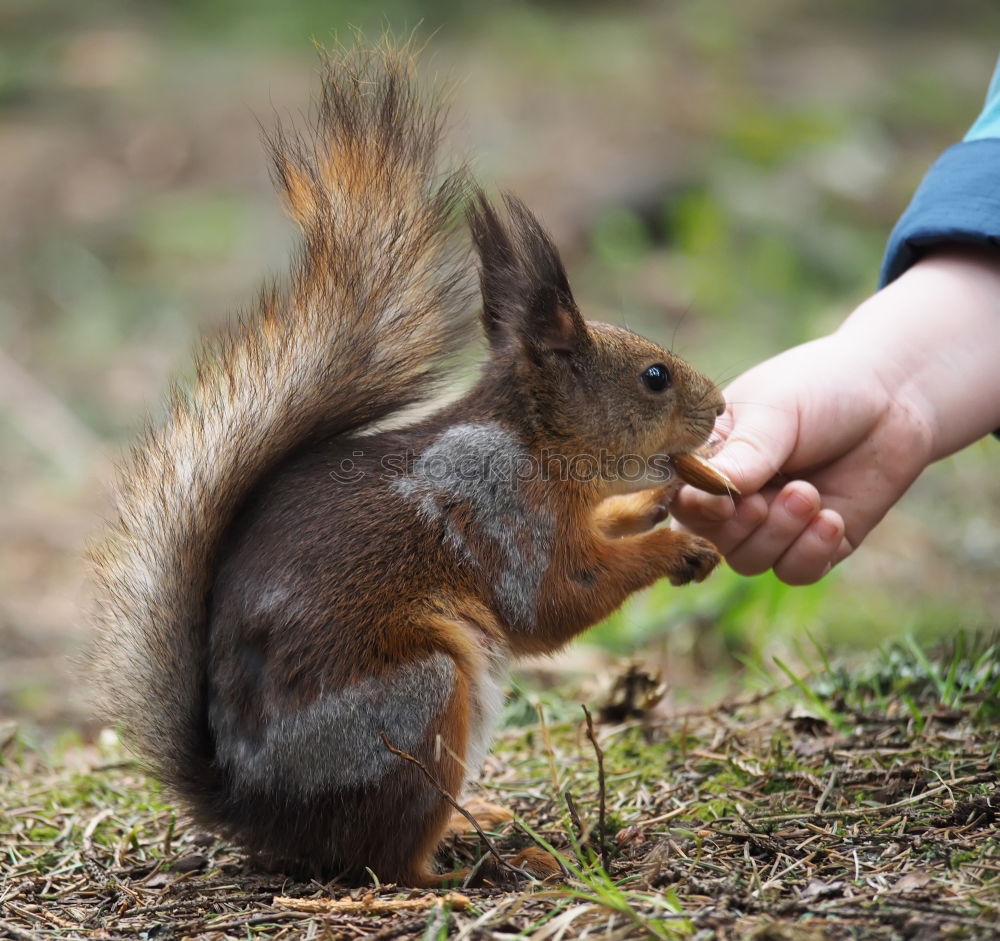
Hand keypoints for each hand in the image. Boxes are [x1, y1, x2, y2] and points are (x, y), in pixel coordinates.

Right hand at [671, 246, 999, 584]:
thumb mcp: (774, 414)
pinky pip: (795, 571)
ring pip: (750, 560)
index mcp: (710, 458)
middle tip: (765, 500)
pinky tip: (833, 519)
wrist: (895, 395)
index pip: (681, 498)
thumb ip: (742, 456)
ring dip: (779, 535)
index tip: (723, 499)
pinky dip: (810, 553)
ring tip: (810, 495)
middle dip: (739, 526)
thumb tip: (703, 494)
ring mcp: (774, 522)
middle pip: (712, 540)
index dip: (696, 508)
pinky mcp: (815, 543)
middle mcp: (734, 496)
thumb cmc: (822, 388)